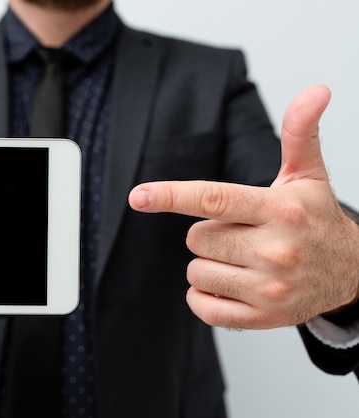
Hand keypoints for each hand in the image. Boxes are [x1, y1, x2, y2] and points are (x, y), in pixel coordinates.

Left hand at [128, 84, 358, 329]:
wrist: (351, 274)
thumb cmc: (316, 220)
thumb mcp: (308, 175)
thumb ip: (299, 133)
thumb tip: (315, 90)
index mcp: (278, 209)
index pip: (213, 198)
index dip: (171, 195)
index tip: (138, 196)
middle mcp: (275, 250)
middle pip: (196, 237)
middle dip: (210, 233)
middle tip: (243, 233)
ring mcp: (269, 288)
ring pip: (196, 271)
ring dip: (209, 264)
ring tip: (244, 259)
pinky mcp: (263, 317)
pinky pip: (203, 306)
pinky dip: (206, 296)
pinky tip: (233, 284)